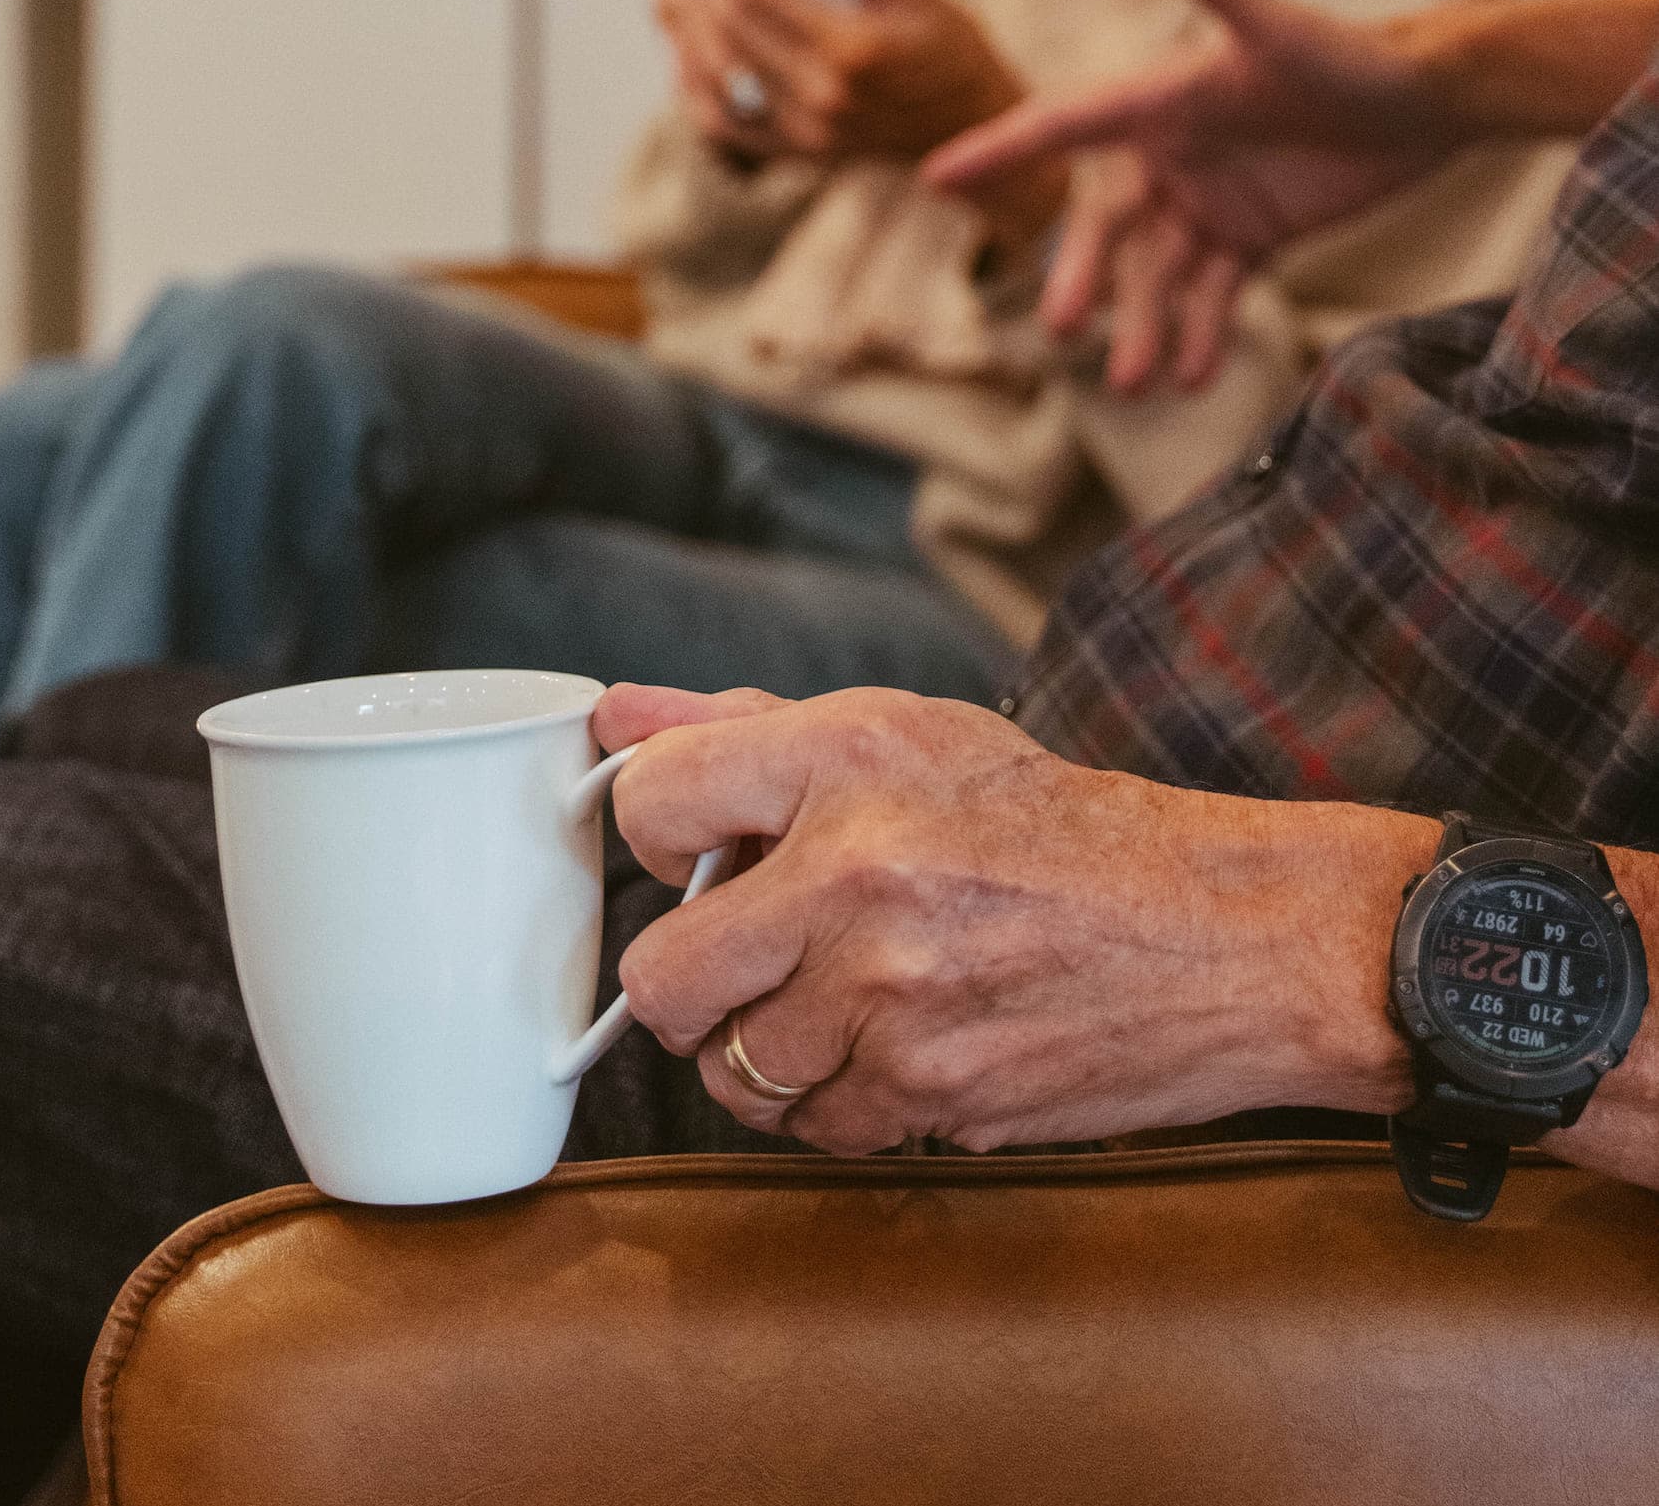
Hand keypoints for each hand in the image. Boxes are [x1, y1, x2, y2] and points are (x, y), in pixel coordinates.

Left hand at [593, 683, 1421, 1152]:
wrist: (1234, 936)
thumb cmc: (1062, 829)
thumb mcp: (907, 737)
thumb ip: (741, 730)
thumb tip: (613, 720)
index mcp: (847, 760)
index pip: (649, 802)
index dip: (659, 836)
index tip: (700, 853)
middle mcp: (857, 874)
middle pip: (660, 976)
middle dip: (688, 979)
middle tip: (744, 962)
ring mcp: (891, 996)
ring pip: (729, 1069)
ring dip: (763, 1050)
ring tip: (836, 1003)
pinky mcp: (930, 1092)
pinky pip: (812, 1125)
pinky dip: (835, 1102)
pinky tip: (893, 1049)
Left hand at [655, 0, 1025, 163]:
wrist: (969, 127)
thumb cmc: (947, 44)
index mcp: (851, 48)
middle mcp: (819, 95)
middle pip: (728, 25)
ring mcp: (803, 132)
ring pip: (717, 73)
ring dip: (682, 26)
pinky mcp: (796, 154)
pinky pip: (727, 124)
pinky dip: (695, 89)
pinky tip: (680, 55)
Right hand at [922, 0, 1452, 391]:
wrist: (1435, 99)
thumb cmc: (1355, 53)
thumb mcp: (1278, 28)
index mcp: (1160, 100)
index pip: (1062, 127)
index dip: (999, 151)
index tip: (936, 176)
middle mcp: (1171, 153)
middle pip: (1108, 225)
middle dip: (1083, 276)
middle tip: (1062, 327)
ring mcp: (1207, 200)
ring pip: (1158, 274)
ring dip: (1144, 328)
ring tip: (1138, 384)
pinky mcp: (1250, 236)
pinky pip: (1210, 293)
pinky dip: (1199, 335)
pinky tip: (1190, 377)